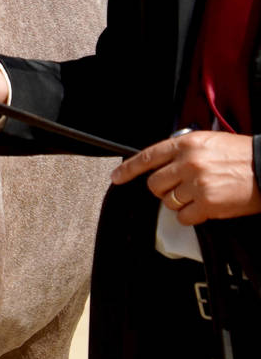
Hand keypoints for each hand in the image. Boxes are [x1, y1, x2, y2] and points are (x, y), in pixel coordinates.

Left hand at [113, 130, 260, 224]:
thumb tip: (164, 160)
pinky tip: (203, 208)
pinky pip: (183, 217)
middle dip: (163, 189)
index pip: (147, 157)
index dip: (128, 169)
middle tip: (179, 187)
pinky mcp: (207, 204)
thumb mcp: (209, 141)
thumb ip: (183, 149)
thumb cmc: (242, 155)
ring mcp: (196, 185)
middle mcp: (187, 163)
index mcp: (185, 144)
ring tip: (198, 195)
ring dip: (179, 202)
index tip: (116, 177)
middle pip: (154, 184)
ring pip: (168, 202)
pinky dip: (190, 216)